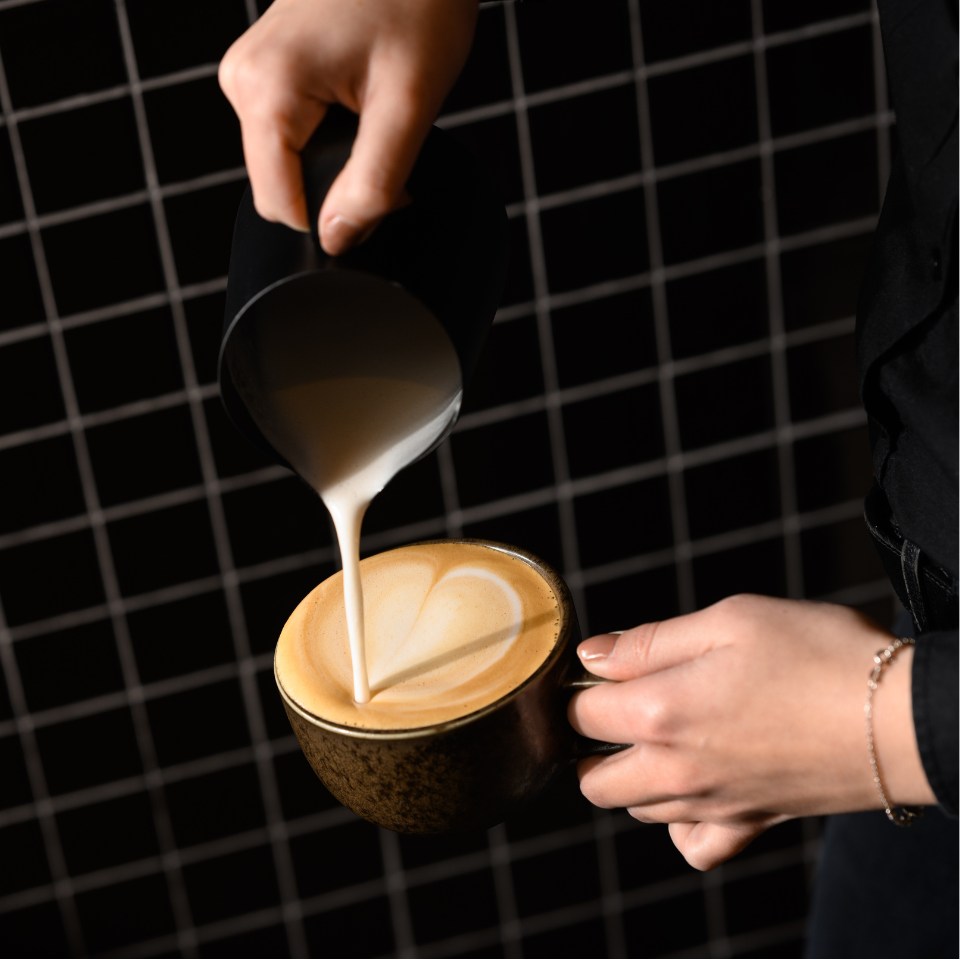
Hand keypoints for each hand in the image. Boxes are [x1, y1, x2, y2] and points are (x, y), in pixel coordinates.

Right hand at [219, 0, 476, 253]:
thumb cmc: (417, 3)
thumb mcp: (407, 105)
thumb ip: (372, 182)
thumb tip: (337, 239)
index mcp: (266, 90)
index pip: (280, 206)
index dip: (332, 219)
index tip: (384, 191)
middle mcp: (243, 81)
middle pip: (282, 188)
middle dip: (336, 190)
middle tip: (390, 145)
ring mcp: (249, 74)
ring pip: (288, 165)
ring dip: (337, 163)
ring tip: (377, 114)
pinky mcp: (265, 72)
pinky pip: (290, 136)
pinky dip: (330, 139)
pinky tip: (360, 104)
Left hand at [569, 595, 933, 869]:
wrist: (901, 715)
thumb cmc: (817, 653)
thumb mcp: (728, 619)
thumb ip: (649, 641)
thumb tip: (592, 656)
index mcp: (660, 712)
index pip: (580, 714)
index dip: (583, 687)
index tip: (605, 670)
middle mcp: (676, 770)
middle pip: (591, 779)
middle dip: (592, 742)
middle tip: (625, 704)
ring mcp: (712, 805)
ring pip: (635, 808)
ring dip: (632, 776)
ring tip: (664, 735)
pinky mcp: (751, 824)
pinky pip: (692, 845)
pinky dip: (680, 824)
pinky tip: (694, 788)